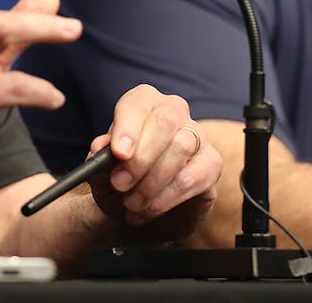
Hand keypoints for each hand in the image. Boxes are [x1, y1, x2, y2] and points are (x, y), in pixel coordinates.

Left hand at [85, 85, 221, 243]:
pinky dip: (165, 198)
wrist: (135, 210)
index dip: (127, 126)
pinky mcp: (211, 164)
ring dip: (151, 183)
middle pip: (165, 121)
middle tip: (119, 183)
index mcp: (144, 103)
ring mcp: (197, 136)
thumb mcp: (101, 170)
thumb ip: (99, 156)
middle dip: (140, 157)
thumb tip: (102, 146)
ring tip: (131, 204)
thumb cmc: (119, 181)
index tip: (118, 153)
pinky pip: (192, 177)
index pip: (139, 102)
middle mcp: (174, 112)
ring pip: (180, 148)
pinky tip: (148, 210)